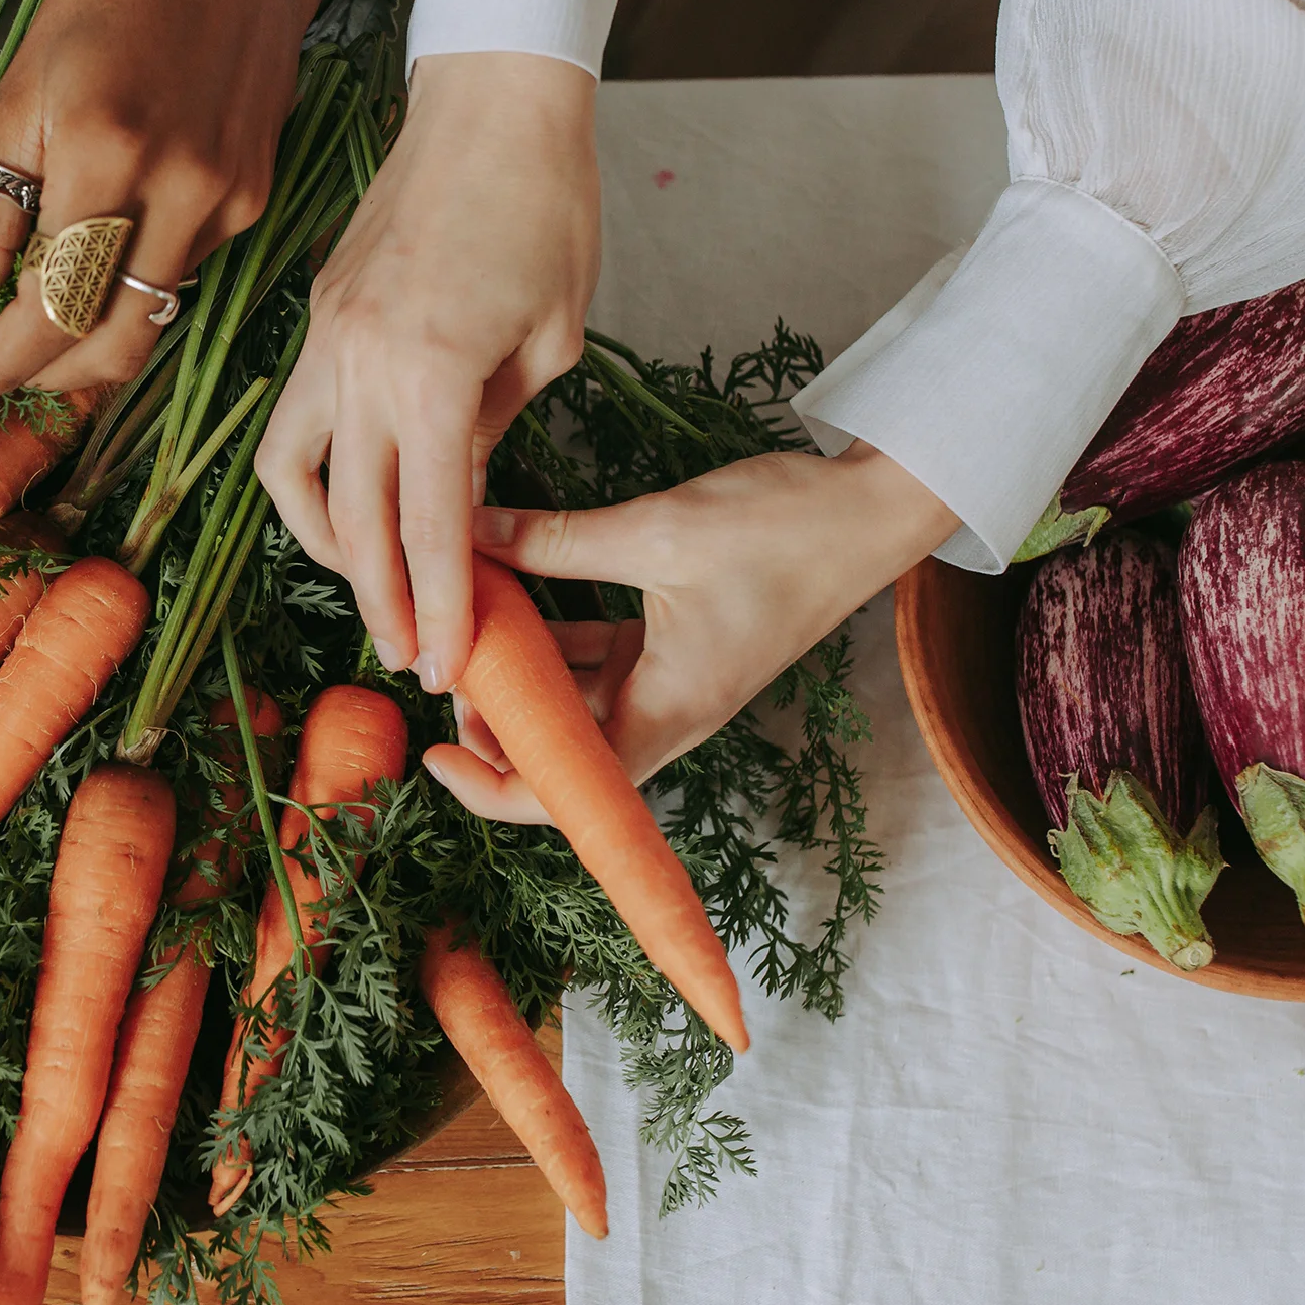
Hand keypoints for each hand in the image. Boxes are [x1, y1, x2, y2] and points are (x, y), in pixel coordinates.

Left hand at [0, 0, 339, 411]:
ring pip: (148, 320)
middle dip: (39, 380)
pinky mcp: (255, 200)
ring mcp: (230, 203)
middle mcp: (183, 192)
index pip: (50, 310)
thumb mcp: (20, 92)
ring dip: (81, 345)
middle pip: (110, 346)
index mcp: (107, 153)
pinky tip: (91, 267)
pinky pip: (180, 276)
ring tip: (23, 333)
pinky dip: (125, 291)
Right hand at [259, 52, 599, 695]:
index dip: (440, 607)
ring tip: (371, 586)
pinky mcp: (316, 316)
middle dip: (382, 600)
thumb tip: (459, 499)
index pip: (430, 524)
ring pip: (293, 474)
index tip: (445, 665)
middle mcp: (359, 361)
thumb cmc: (546, 207)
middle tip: (409, 657)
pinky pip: (297, 419)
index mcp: (431, 373)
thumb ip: (494, 430)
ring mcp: (325, 336)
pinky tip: (352, 500)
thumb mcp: (549, 340)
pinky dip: (315, 475)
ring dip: (327, 544)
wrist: (493, 101)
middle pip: (352, 518)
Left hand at [423, 445, 958, 821]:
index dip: (489, 788)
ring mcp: (668, 681)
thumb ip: (555, 542)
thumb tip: (465, 535)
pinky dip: (550, 635)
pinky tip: (506, 590)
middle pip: (558, 751)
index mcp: (668, 713)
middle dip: (493, 718)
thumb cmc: (784, 531)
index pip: (564, 793)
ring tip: (463, 623)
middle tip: (442, 657)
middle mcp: (666, 713)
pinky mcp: (672, 646)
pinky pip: (594, 659)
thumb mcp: (657, 532)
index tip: (433, 750)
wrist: (871, 510)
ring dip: (518, 673)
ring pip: (571, 701)